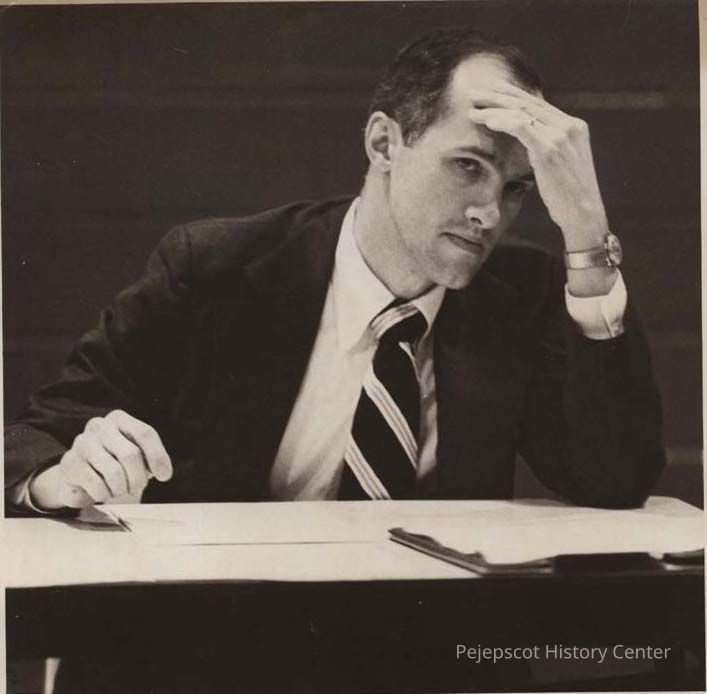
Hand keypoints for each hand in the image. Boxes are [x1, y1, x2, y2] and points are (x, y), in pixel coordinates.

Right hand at [29, 410, 171, 509]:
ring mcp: (82, 443)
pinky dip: (105, 494)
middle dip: (139, 478)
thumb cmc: (116, 464)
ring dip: (122, 489)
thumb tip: (164, 472)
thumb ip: (152, 458)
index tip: (165, 476)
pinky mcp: (70, 463)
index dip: (157, 457)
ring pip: (115, 472)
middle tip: (137, 487)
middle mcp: (99, 425)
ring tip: (120, 490)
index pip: (145, 433)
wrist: (80, 479)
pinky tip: (103, 493)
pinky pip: (97, 485)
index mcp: (119, 418)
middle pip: (131, 454)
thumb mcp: (137, 456)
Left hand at [467, 82, 608, 249]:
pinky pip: (521, 126)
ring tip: (473, 109)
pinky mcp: (550, 148)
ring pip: (522, 112)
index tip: (491, 93)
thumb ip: (549, 146)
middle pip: (528, 103)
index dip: (512, 96)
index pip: (538, 104)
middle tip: (475, 93)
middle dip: (498, 96)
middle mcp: (569, 126)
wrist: (584, 214)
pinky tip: (487, 121)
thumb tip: (527, 139)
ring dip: (493, 109)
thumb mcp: (562, 164)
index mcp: (574, 126)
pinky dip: (502, 121)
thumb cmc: (569, 196)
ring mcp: (561, 135)